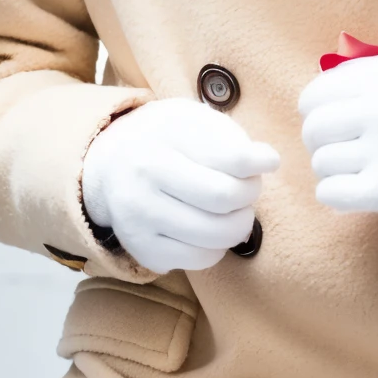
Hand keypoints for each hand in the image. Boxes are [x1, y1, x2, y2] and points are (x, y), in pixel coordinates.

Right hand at [82, 99, 279, 273]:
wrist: (109, 163)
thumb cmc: (165, 138)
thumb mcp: (191, 119)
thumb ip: (230, 136)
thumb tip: (267, 162)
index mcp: (158, 143)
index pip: (230, 159)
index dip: (259, 162)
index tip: (268, 160)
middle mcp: (142, 183)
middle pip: (225, 198)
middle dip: (250, 194)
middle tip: (246, 187)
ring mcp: (139, 221)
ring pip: (216, 235)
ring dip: (240, 223)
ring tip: (233, 209)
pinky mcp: (143, 251)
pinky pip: (201, 259)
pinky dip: (218, 246)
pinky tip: (210, 227)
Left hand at [298, 51, 377, 226]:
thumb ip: (372, 70)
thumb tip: (322, 82)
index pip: (317, 93)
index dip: (315, 110)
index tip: (330, 120)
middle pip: (314, 127)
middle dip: (320, 141)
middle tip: (341, 148)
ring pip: (321, 162)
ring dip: (332, 170)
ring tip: (357, 170)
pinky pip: (330, 193)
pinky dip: (334, 195)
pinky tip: (354, 191)